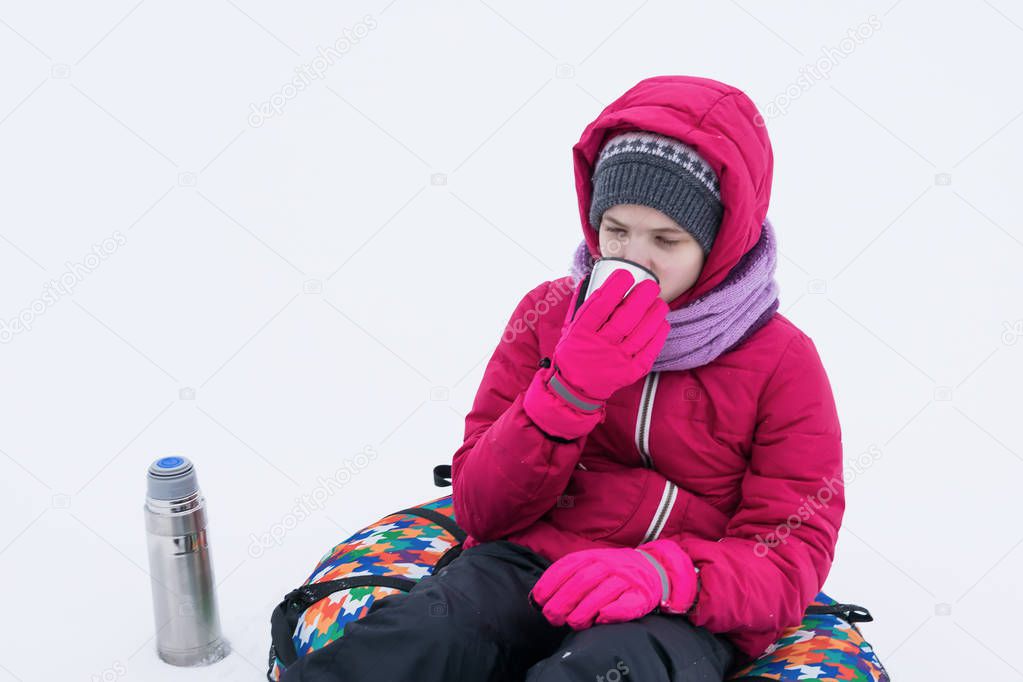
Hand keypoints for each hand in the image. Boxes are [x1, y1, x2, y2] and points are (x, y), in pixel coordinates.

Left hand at [528, 539, 698, 629]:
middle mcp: (608, 564)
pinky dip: (614, 612)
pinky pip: (627, 603)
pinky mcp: (641, 594)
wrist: (653, 568)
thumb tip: (537, 598)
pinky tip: (601, 618)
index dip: (550, 583)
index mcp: (591, 556)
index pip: (567, 567)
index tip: (539, 600)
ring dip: (584, 610)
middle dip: (563, 601)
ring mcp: (625, 578)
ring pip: (602, 593)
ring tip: (573, 623)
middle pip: (582, 582)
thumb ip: (567, 576)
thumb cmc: (612, 571)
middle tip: (553, 618)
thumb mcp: (590, 565)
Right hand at [555, 269, 668, 400]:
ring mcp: (616, 361)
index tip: (626, 275)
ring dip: (654, 315)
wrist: (575, 388)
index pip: (599, 306)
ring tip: (660, 302)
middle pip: (624, 319)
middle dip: (641, 298)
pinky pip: (649, 352)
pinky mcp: (630, 372)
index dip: (614, 288)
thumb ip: (580, 304)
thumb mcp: (569, 328)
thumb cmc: (574, 351)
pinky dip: (658, 336)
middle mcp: (599, 346)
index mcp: (581, 332)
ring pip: (640, 334)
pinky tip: (662, 323)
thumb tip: (590, 277)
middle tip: (651, 286)